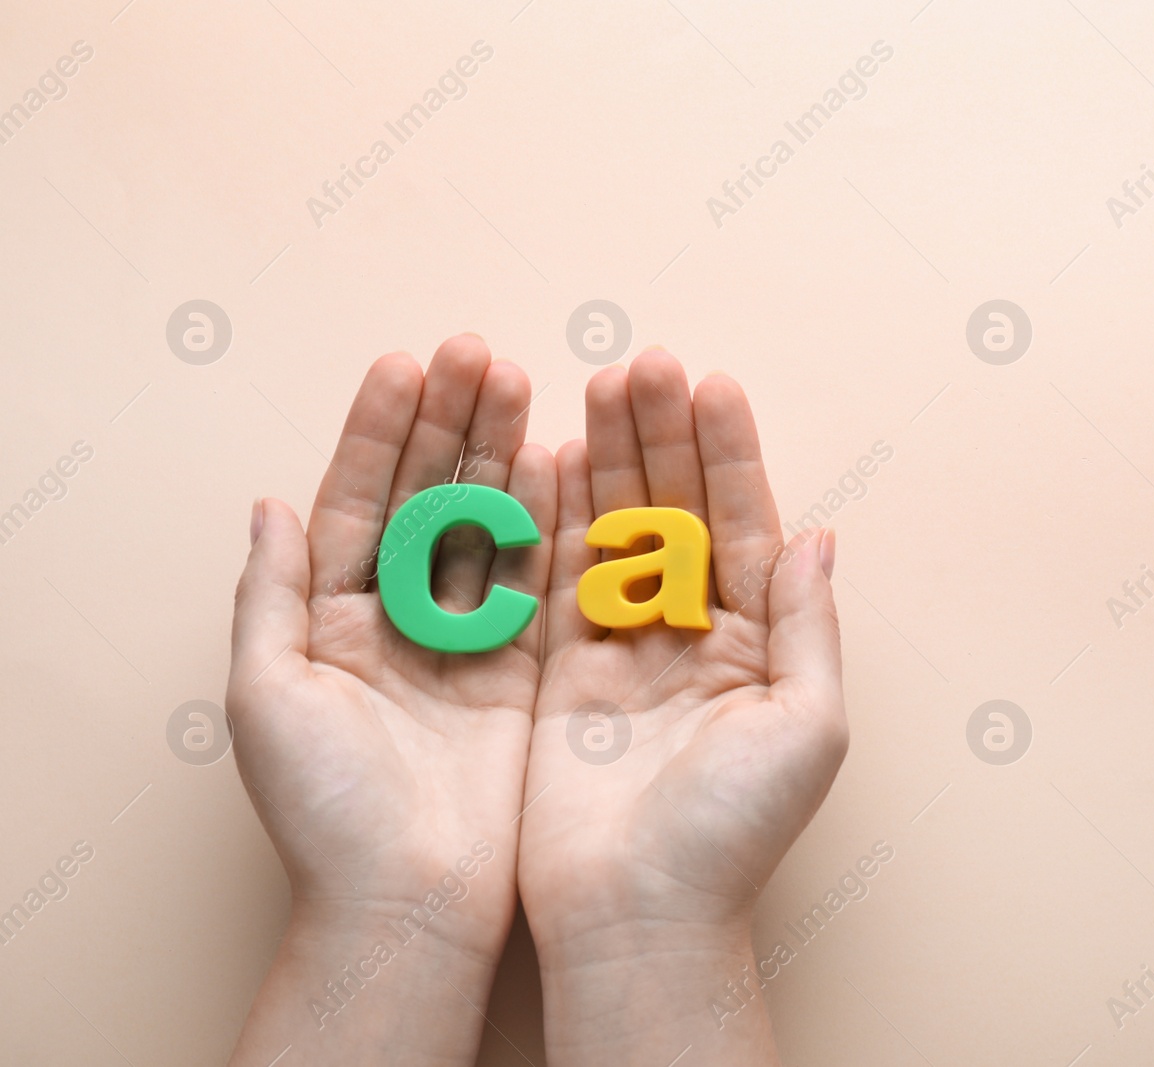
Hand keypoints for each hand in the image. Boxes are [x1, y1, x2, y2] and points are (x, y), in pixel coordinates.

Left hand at [225, 335, 554, 1065]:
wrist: (409, 900)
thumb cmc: (325, 812)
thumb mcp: (265, 698)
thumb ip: (268, 595)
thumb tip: (268, 504)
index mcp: (329, 617)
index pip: (355, 499)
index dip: (378, 431)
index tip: (407, 364)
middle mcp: (398, 617)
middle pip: (425, 496)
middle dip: (449, 423)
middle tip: (479, 354)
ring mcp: (464, 638)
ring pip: (483, 523)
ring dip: (499, 452)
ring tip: (519, 382)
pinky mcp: (521, 667)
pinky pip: (534, 577)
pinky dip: (546, 519)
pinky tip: (557, 460)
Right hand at [518, 349, 846, 1065]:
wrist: (636, 916)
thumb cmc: (733, 834)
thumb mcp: (805, 726)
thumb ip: (809, 625)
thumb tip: (823, 534)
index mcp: (757, 643)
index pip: (745, 525)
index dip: (729, 455)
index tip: (710, 385)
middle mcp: (692, 635)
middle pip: (676, 512)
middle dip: (661, 437)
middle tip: (641, 365)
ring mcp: (623, 648)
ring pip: (615, 530)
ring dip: (607, 459)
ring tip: (596, 386)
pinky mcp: (560, 670)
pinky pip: (556, 577)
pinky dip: (552, 517)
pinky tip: (548, 456)